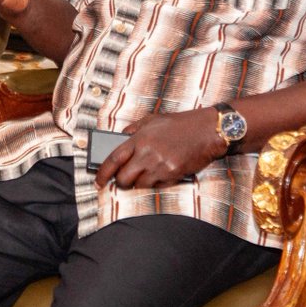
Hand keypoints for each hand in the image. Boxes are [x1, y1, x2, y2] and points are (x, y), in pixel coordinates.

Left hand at [94, 109, 225, 188]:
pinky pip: (157, 186)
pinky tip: (159, 173)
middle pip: (124, 178)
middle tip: (123, 180)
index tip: (99, 181)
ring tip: (144, 174)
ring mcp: (160, 166)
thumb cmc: (179, 124)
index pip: (114, 160)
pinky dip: (155, 183)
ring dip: (138, 184)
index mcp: (139, 139)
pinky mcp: (173, 175)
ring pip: (140, 185)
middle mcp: (147, 154)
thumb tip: (120, 139)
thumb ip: (133, 129)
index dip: (103, 173)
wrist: (207, 131)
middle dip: (121, 182)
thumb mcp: (152, 120)